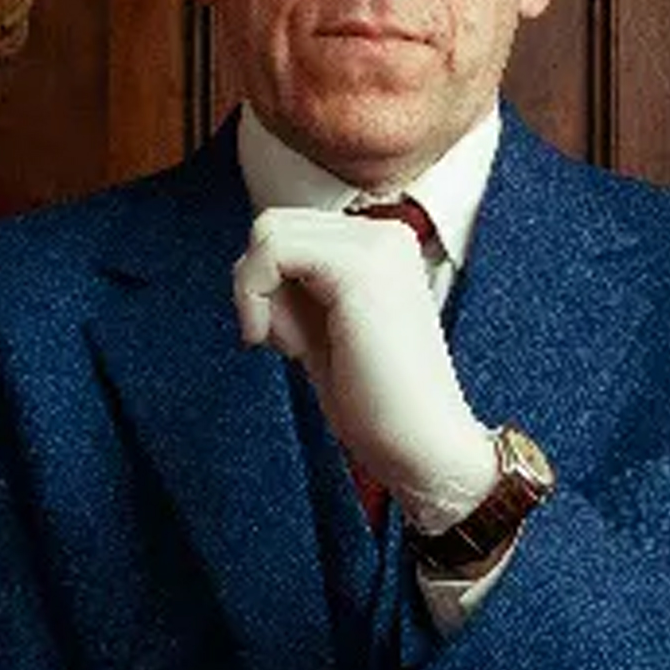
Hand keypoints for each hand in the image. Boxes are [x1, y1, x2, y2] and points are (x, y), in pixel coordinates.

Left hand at [233, 207, 497, 529]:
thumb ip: (294, 288)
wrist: (423, 445)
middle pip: (271, 225)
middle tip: (288, 344)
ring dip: (258, 295)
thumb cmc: (373, 400)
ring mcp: (375, 244)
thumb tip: (246, 263)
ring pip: (267, 233)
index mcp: (379, 245)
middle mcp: (382, 232)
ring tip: (296, 346)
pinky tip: (288, 347)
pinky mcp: (360, 266)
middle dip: (258, 287)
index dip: (267, 286)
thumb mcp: (321, 327)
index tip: (289, 339)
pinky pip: (271, 252)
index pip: (287, 231)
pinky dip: (256, 298)